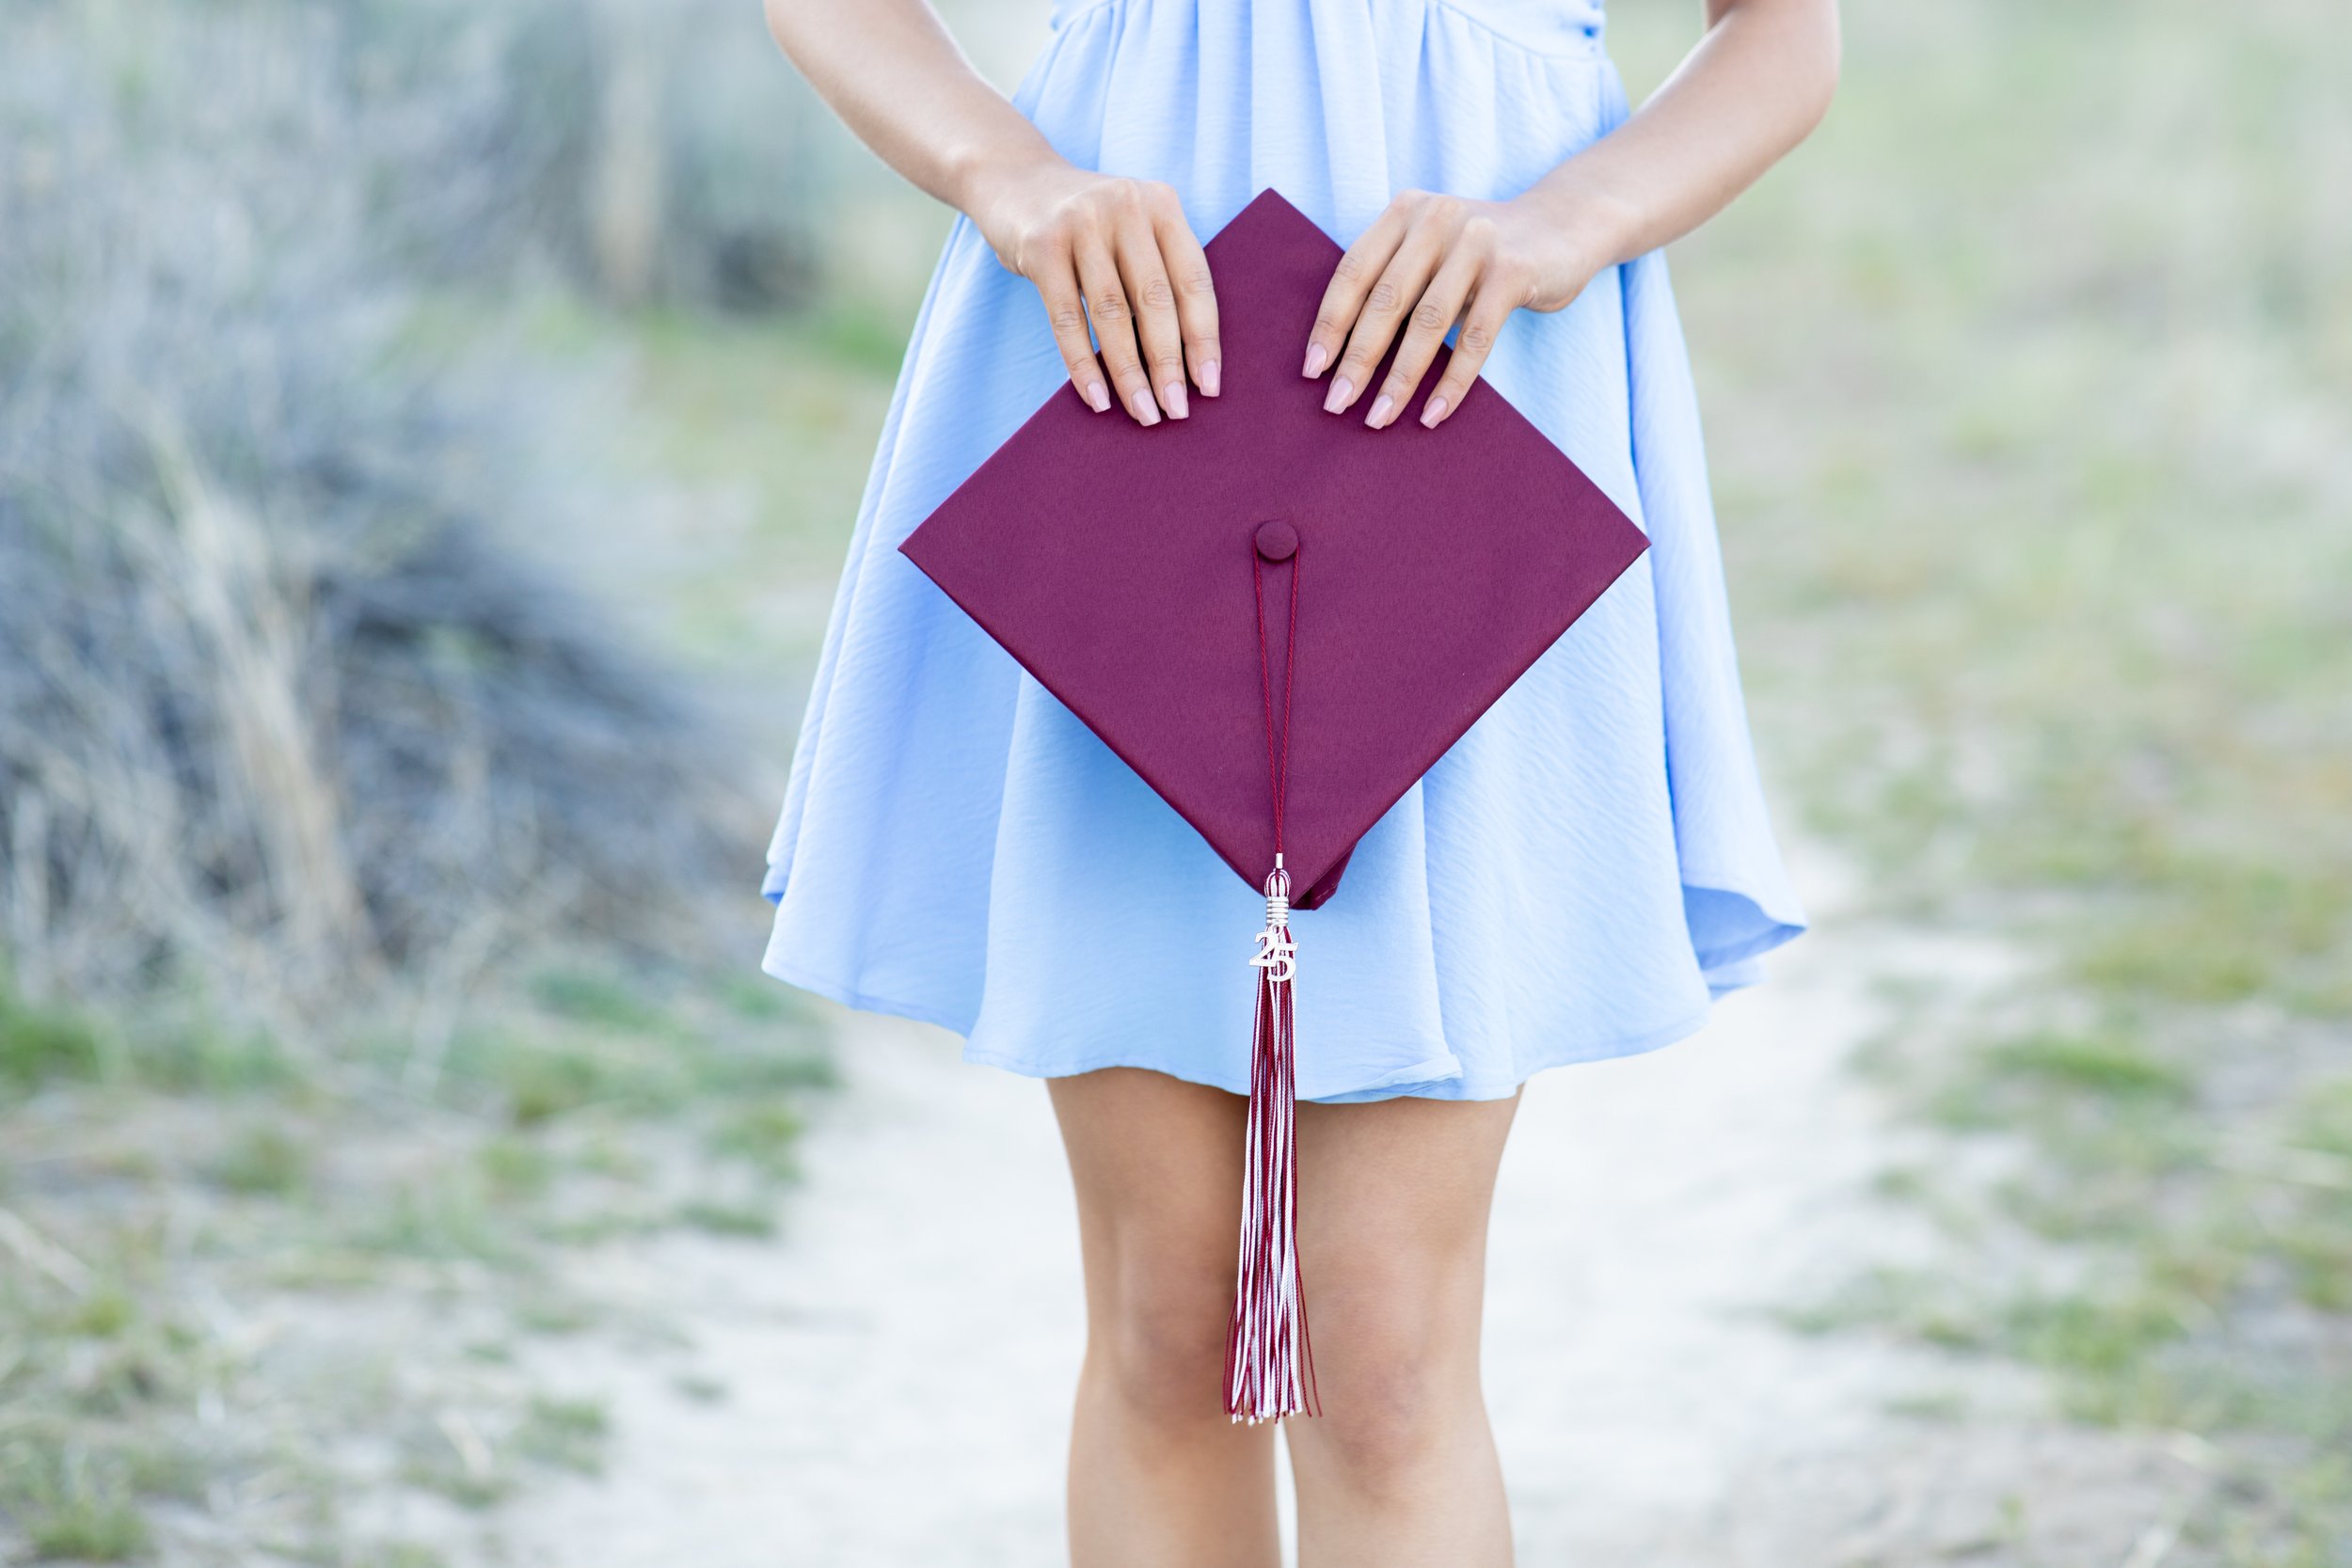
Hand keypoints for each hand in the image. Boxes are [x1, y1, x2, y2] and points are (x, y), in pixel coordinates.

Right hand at [966, 157, 1220, 425]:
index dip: (1203, 339)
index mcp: (1161, 205)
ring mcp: (1081, 223)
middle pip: (1155, 300)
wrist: (1013, 179)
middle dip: (1169, 364)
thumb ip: (1157, 273)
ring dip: (1130, 373)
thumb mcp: (1131, 230)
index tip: (1209, 387)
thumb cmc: (1086, 224)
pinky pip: (1067, 319)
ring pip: (1113, 314)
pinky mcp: (1042, 246)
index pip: (1193, 281)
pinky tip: (1098, 399)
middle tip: (1176, 412)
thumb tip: (1183, 364)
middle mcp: (1126, 207)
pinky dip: (1084, 365)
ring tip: (1143, 413)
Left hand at [1301, 188, 1602, 429]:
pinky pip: (1476, 336)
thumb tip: (1341, 356)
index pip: (1353, 272)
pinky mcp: (1513, 270)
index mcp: (1404, 213)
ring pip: (1427, 323)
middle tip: (1335, 405)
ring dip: (1399, 378)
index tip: (1312, 370)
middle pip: (1385, 300)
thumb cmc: (1482, 254)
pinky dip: (1452, 381)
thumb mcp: (1432, 252)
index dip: (1330, 323)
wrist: (1564, 227)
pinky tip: (1433, 414)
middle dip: (1357, 359)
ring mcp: (1476, 242)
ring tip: (1378, 418)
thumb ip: (1395, 281)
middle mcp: (1435, 219)